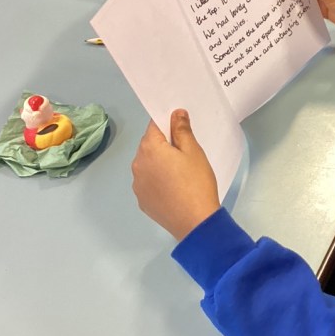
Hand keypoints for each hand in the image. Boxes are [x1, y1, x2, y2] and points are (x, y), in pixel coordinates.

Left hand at [132, 110, 219, 241]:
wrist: (195, 222)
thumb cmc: (197, 182)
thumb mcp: (194, 152)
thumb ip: (182, 130)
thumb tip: (175, 113)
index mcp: (149, 148)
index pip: (154, 126)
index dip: (168, 125)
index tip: (181, 132)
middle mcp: (137, 164)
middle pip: (148, 146)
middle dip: (163, 146)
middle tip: (185, 156)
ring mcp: (137, 184)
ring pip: (147, 165)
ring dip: (158, 164)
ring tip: (179, 175)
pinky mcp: (142, 200)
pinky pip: (147, 183)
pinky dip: (157, 181)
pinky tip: (173, 190)